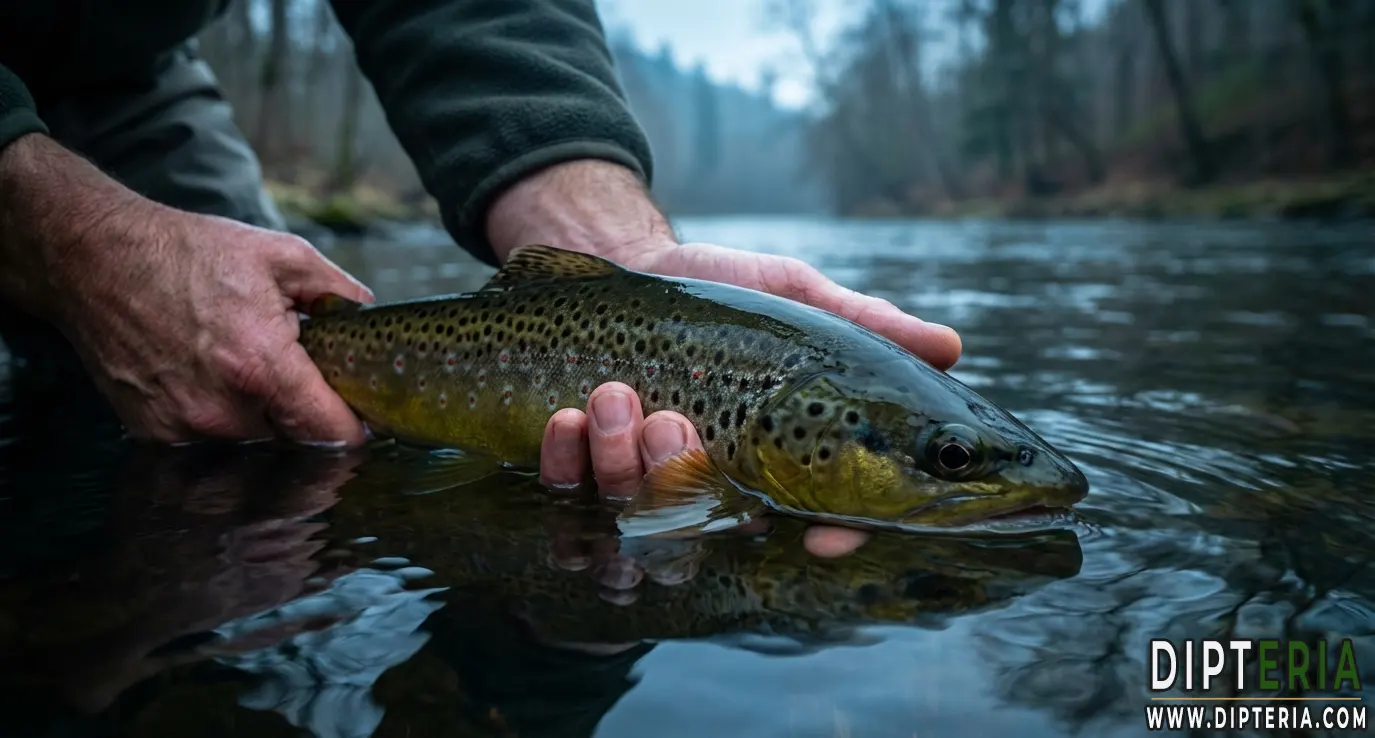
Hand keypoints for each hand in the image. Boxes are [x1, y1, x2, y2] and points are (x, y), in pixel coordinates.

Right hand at [0, 135, 375, 445]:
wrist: (96, 261)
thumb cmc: (188, 254)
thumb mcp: (282, 256)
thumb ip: (340, 292)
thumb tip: (372, 316)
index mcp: (262, 367)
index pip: (332, 433)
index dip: (355, 423)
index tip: (360, 409)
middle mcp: (222, 410)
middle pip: (294, 437)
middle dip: (303, 407)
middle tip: (293, 366)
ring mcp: (184, 428)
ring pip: (254, 439)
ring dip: (261, 410)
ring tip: (242, 360)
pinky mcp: (156, 434)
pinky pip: (211, 436)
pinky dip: (220, 412)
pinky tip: (206, 371)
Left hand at [492, 161, 962, 559]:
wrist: (622, 264)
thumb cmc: (722, 291)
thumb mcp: (796, 299)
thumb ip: (865, 326)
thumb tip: (951, 348)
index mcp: (774, 462)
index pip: (822, 520)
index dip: (833, 537)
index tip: (827, 534)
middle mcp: (711, 485)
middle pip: (710, 526)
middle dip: (685, 476)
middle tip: (677, 419)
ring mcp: (640, 482)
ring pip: (634, 510)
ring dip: (620, 455)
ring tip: (610, 394)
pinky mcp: (576, 467)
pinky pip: (568, 490)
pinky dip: (565, 454)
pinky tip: (564, 411)